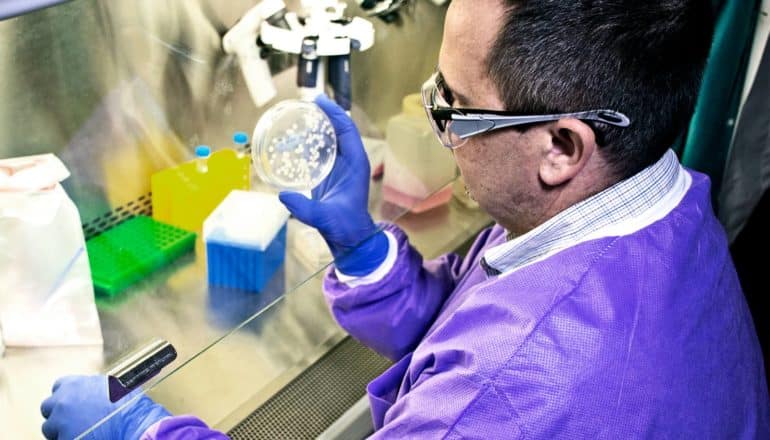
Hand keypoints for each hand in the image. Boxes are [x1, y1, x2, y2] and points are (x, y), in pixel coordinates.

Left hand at [41, 375, 169, 439]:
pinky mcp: (63, 439)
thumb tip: (91, 390)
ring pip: (49, 428)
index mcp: (74, 385)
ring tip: (81, 432)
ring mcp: (60, 423)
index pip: (59, 387)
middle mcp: (62, 401)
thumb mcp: (113, 386)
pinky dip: (69, 439)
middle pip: (48, 407)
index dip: (66, 396)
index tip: (73, 403)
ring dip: (61, 430)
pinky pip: (59, 439)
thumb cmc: (129, 406)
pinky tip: (85, 438)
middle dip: (58, 413)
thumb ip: (94, 387)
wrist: (134, 426)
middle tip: (73, 421)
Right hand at [279, 95, 387, 275]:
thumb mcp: (326, 218)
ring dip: (316, 126)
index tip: (319, 101)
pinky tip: (294, 138)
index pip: (347, 130)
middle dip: (323, 114)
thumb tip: (283, 196)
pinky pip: (321, 151)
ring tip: (297, 116)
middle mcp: (350, 161)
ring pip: (330, 139)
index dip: (334, 113)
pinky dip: (310, 142)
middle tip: (304, 102)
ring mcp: (340, 167)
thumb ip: (305, 209)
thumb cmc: (345, 227)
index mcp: (356, 164)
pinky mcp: (330, 174)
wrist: (350, 239)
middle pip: (338, 129)